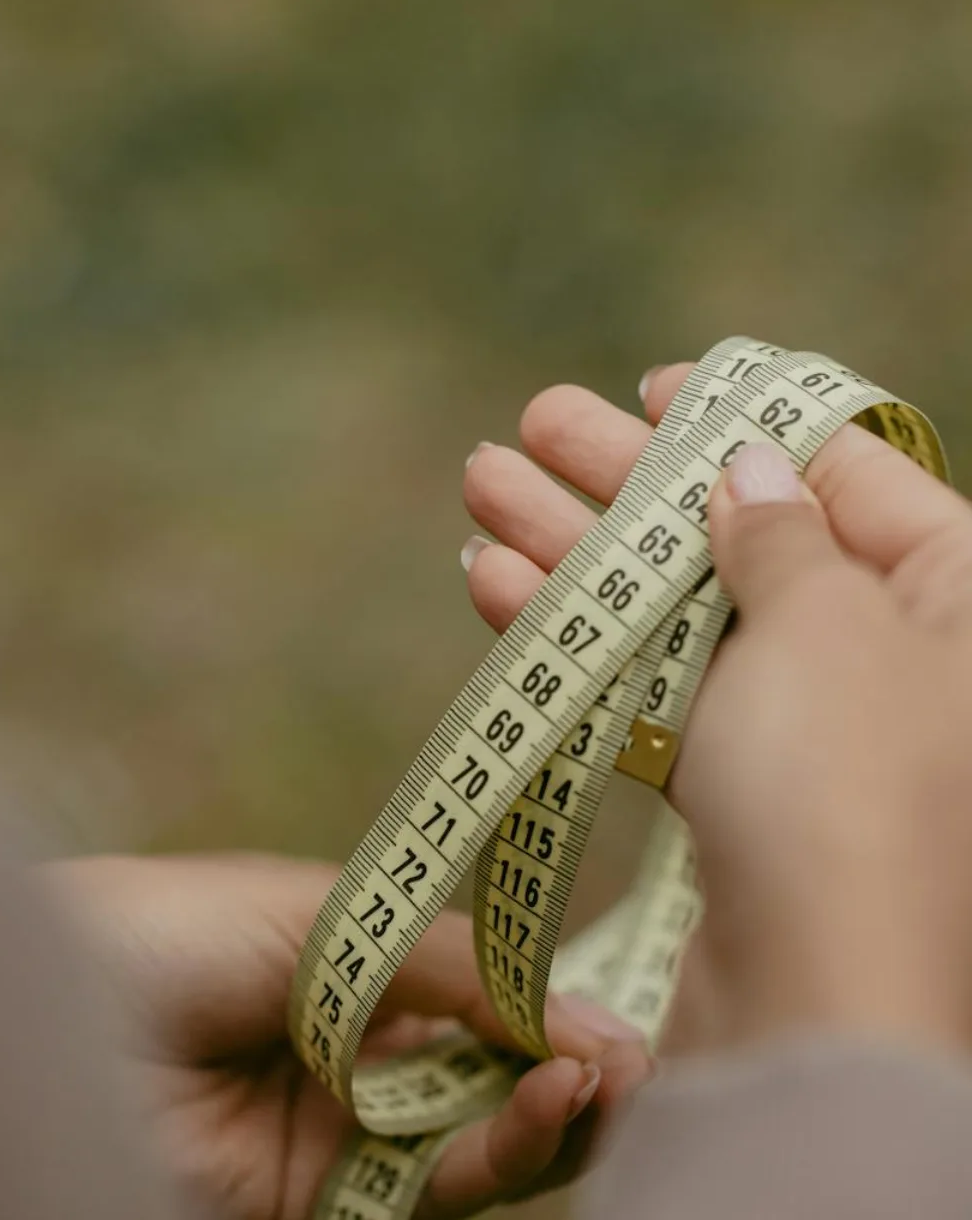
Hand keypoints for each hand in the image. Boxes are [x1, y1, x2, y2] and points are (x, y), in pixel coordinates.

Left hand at [47, 853, 652, 1219]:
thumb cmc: (159, 930)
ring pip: (476, 1143)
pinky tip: (547, 1106)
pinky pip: (429, 1190)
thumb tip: (576, 1002)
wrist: (37, 1010)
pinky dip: (498, 1155)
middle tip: (636, 1057)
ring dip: (549, 1114)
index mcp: (352, 965)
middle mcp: (356, 1054)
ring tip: (607, 1077)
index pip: (479, 993)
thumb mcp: (316, 920)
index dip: (547, 1000)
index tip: (614, 1000)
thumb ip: (440, 962)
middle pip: (491, 1077)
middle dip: (568, 1067)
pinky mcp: (319, 1205)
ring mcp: (339, 1133)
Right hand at [462, 364, 971, 1059]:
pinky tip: (493, 583)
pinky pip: (655, 694)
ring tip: (480, 480)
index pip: (849, 471)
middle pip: (744, 535)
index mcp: (956, 597)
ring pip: (680, 613)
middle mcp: (894, 662)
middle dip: (627, 477)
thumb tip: (752, 468)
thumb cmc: (846, 790)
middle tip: (534, 421)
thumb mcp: (825, 622)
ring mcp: (811, 737)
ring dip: (575, 548)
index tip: (652, 387)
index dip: (744, 418)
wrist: (815, 1016)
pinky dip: (579, 642)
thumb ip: (782, 532)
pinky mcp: (740, 805)